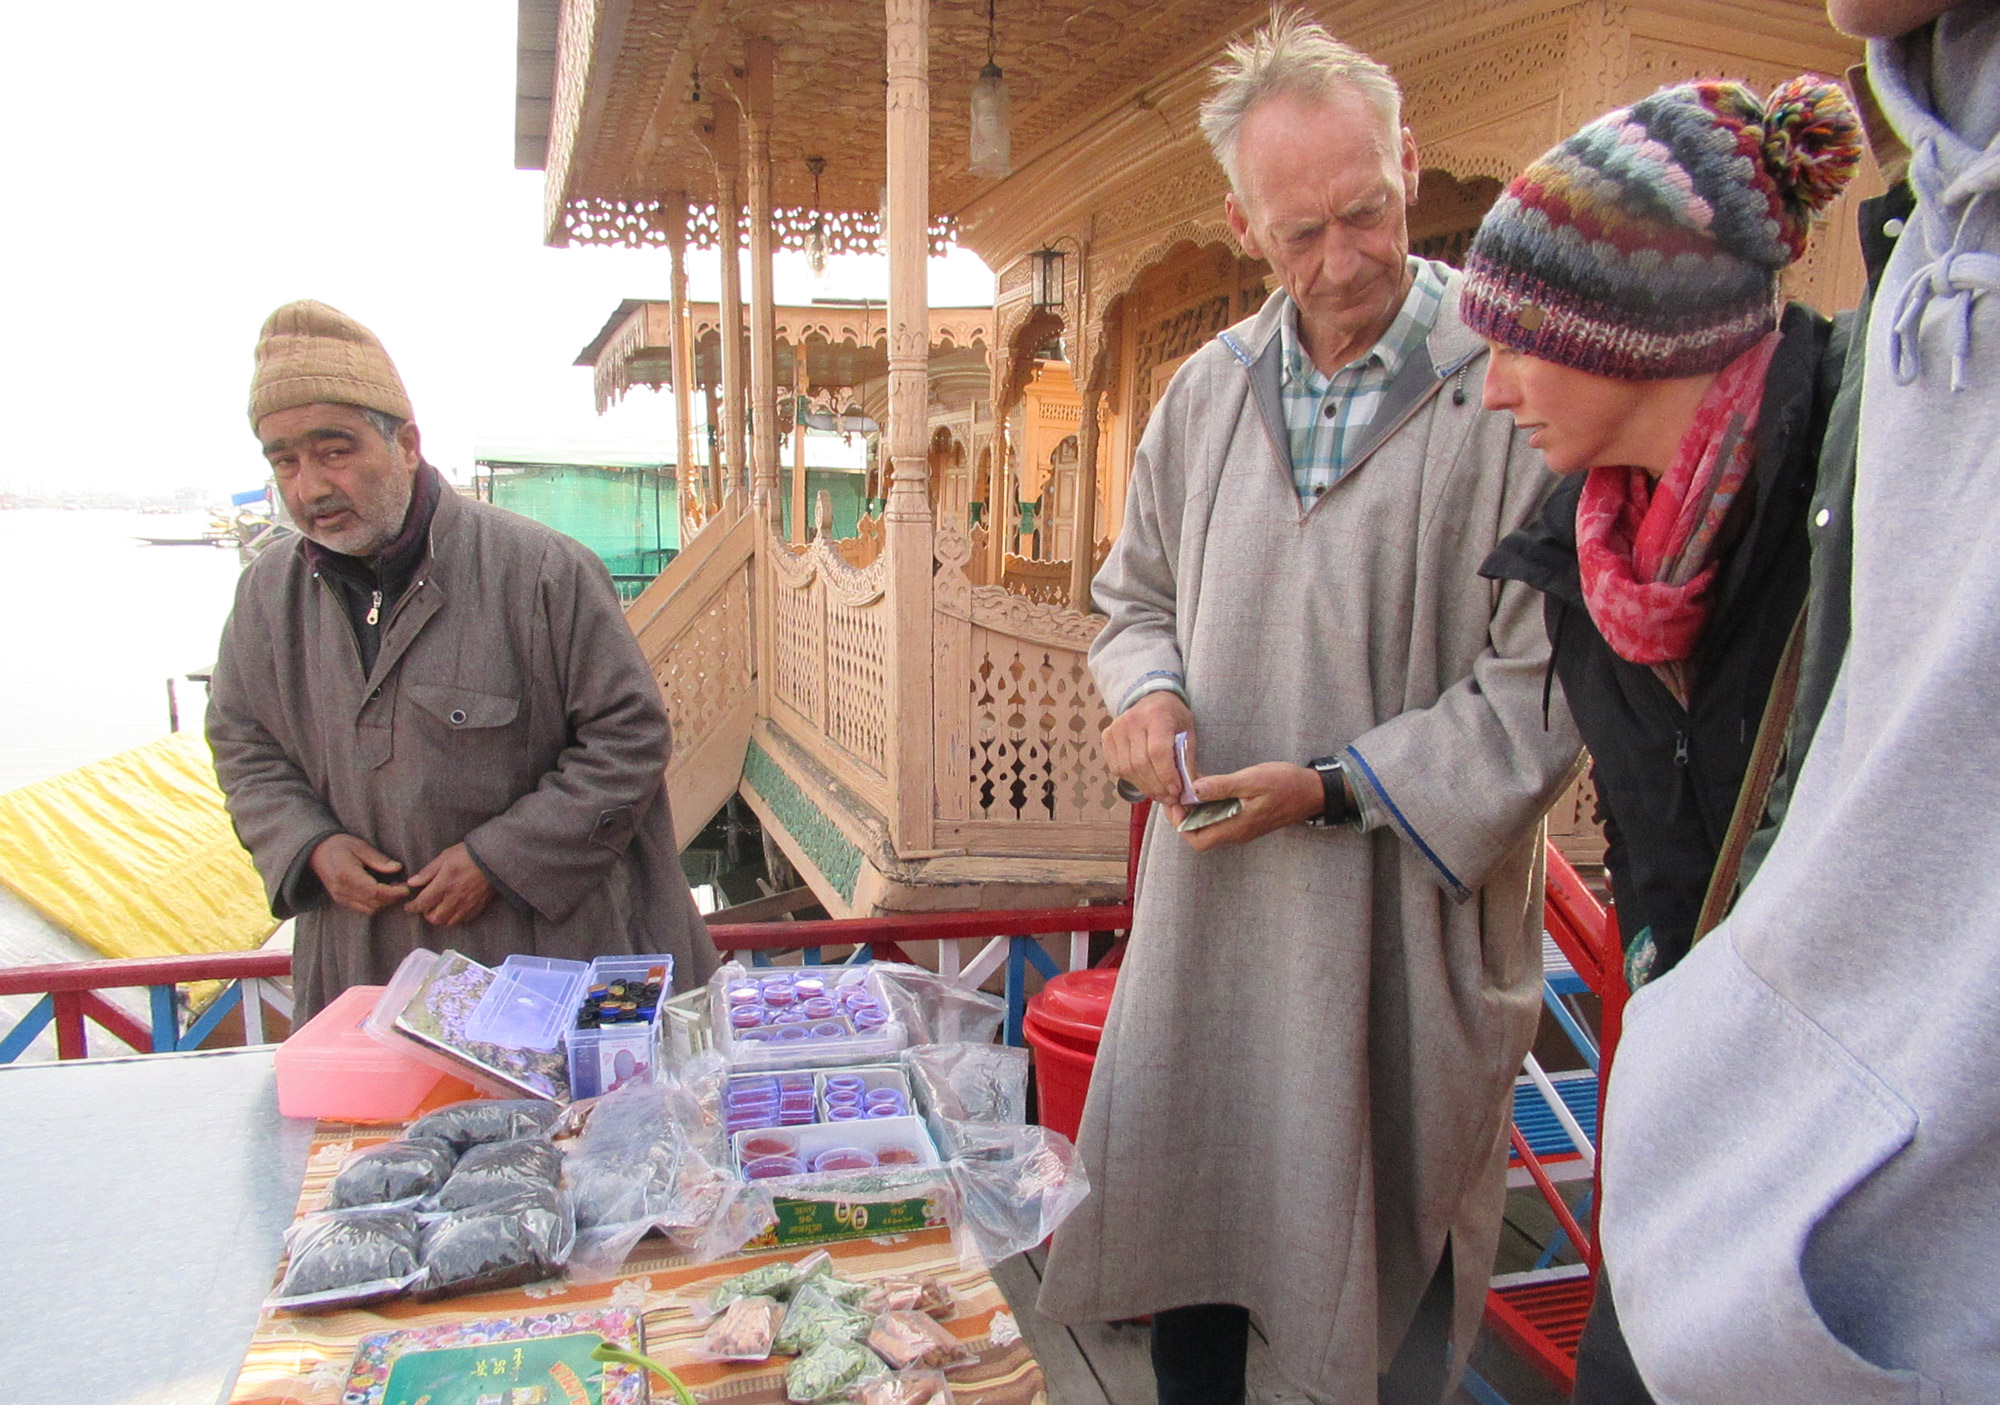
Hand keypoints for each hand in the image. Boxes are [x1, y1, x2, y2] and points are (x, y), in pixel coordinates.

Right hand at [309, 834, 409, 913]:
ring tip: (395, 888)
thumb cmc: (339, 845)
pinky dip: (376, 903)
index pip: (373, 891)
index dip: (393, 892)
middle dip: (392, 898)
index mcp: (346, 875)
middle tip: (404, 886)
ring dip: (385, 902)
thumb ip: (378, 859)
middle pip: (373, 903)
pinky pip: (363, 908)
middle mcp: (342, 890)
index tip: (406, 888)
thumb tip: (397, 868)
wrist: (316, 852)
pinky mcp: (341, 900)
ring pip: (369, 909)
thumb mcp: (360, 846)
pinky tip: (384, 892)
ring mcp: (340, 897)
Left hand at [404, 842, 494, 925]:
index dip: (412, 907)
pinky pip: (463, 920)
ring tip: (439, 908)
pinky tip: (454, 908)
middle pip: (435, 918)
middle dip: (426, 914)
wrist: (495, 858)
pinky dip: (455, 917)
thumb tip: (412, 883)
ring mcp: (467, 905)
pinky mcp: (478, 906)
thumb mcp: (444, 857)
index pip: (422, 903)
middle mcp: (454, 899)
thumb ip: (427, 872)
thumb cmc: (468, 854)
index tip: (408, 906)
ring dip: (441, 917)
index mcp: (444, 885)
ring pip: (449, 922)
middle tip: (426, 906)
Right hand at [1101, 691, 1196, 803]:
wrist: (1152, 698)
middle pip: (1140, 763)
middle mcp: (1132, 720)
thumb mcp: (1188, 732)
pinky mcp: (1107, 737)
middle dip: (1156, 786)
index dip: (1166, 775)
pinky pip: (1116, 768)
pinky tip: (1145, 782)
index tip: (1176, 790)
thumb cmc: (1173, 717)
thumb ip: (1186, 760)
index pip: (1157, 751)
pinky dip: (1132, 780)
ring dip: (1145, 787)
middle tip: (1169, 798)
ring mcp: (1116, 728)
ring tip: (1159, 794)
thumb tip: (1189, 791)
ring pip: (1127, 769)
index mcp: (1157, 715)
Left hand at [1171, 762, 1324, 851]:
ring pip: (1209, 827)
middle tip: (1179, 792)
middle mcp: (1237, 833)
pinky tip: (1208, 788)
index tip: (1176, 801)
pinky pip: (1220, 819)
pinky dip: (1209, 807)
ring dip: (1196, 811)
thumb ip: (1222, 786)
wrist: (1313, 791)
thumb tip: (1194, 790)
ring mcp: (1242, 828)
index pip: (1197, 840)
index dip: (1180, 824)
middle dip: (1184, 816)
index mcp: (1236, 827)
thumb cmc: (1286, 784)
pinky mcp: (1247, 820)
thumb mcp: (1252, 780)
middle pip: (1200, 835)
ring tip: (1190, 787)